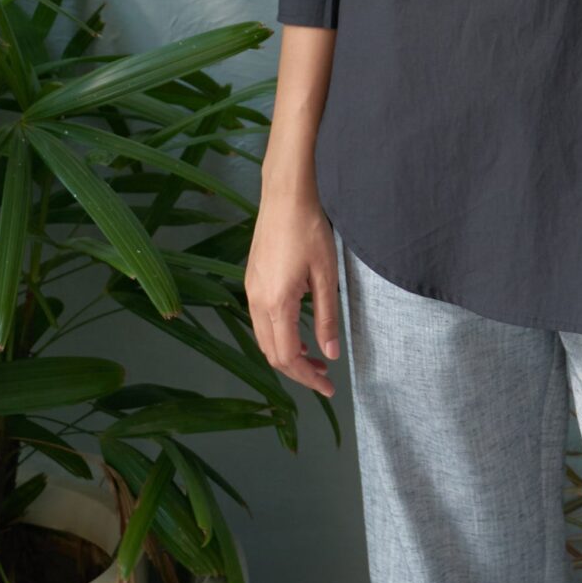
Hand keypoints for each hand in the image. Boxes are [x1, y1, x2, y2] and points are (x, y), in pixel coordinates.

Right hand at [245, 184, 341, 397]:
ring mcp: (251, 290)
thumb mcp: (326, 276)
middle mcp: (257, 301)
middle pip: (272, 353)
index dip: (307, 378)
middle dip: (298, 371)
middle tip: (325, 377)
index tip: (329, 387)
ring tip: (315, 358)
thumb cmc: (310, 230)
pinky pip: (261, 321)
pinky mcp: (251, 281)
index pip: (287, 357)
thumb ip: (327, 317)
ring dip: (288, 354)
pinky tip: (298, 332)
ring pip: (265, 338)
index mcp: (276, 303)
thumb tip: (330, 353)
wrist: (285, 196)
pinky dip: (279, 336)